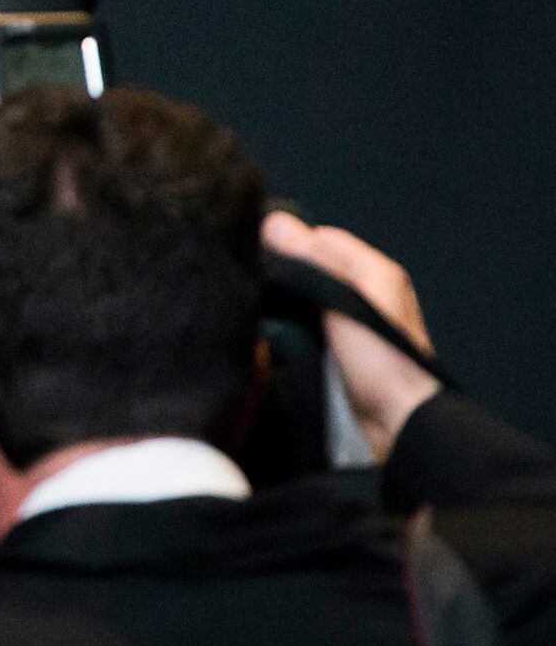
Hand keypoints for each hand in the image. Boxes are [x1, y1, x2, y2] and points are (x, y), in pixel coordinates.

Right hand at [262, 210, 442, 461]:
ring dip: (280, 302)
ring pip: (303, 298)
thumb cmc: (380, 357)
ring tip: (247, 305)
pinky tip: (263, 333)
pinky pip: (303, 326)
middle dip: (281, 273)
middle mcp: (364, 292)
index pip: (321, 238)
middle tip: (245, 282)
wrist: (400, 423)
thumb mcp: (347, 300)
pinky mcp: (335, 352)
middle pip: (311, 268)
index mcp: (375, 272)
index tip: (253, 253)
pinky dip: (285, 326)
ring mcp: (349, 324)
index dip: (288, 243)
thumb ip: (313, 262)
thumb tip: (273, 222)